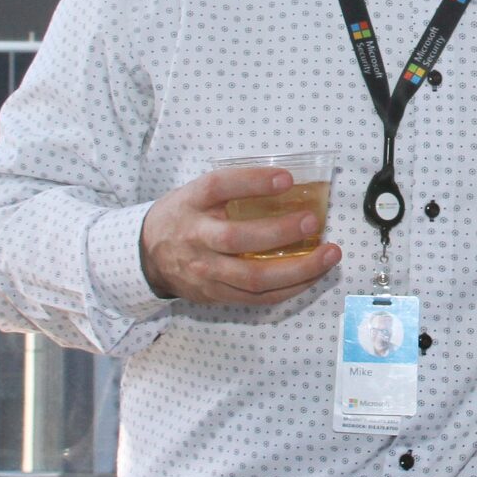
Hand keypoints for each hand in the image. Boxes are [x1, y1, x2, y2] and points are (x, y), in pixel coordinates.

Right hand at [137, 166, 341, 306]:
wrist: (148, 254)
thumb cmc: (185, 216)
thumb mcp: (198, 192)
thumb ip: (234, 188)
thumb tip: (291, 183)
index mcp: (192, 203)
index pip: (220, 187)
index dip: (253, 182)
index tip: (287, 179)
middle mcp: (196, 238)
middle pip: (238, 239)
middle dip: (280, 232)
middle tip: (313, 222)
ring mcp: (205, 271)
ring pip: (253, 278)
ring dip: (298, 269)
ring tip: (328, 255)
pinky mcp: (215, 295)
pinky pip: (257, 297)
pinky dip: (290, 288)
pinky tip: (312, 276)